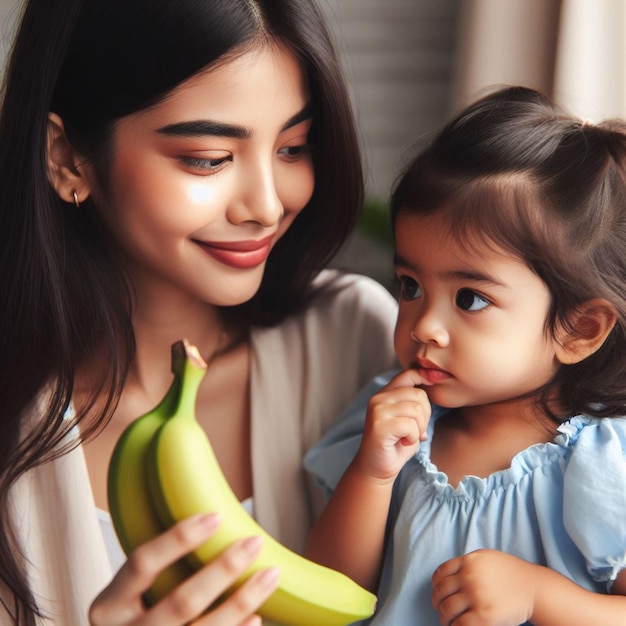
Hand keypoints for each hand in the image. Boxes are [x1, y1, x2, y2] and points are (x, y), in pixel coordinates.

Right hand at [90, 513, 278, 625]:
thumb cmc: (134, 619)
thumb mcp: (128, 596)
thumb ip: (157, 570)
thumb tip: (213, 522)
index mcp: (109, 606)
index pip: (142, 563)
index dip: (179, 538)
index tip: (216, 516)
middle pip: (180, 602)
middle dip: (223, 569)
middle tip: (254, 542)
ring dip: (242, 602)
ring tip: (270, 575)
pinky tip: (255, 617)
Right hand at [355, 369, 430, 482]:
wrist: (377, 468)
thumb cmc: (396, 444)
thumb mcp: (408, 419)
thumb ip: (414, 402)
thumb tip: (432, 381)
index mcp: (385, 393)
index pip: (408, 374)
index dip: (425, 377)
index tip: (434, 386)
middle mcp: (379, 398)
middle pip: (419, 394)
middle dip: (426, 415)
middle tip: (417, 430)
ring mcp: (377, 410)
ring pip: (416, 410)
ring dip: (419, 428)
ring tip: (409, 437)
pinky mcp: (379, 425)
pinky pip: (410, 425)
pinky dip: (413, 437)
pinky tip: (404, 442)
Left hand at [431, 549, 536, 625]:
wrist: (534, 588)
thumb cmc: (511, 573)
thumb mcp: (487, 558)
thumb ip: (467, 564)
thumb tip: (447, 576)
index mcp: (469, 561)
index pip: (440, 573)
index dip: (435, 585)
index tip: (437, 593)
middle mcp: (469, 576)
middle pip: (441, 591)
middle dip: (437, 603)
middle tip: (441, 610)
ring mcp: (476, 595)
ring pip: (447, 609)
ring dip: (443, 618)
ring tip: (447, 622)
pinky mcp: (484, 615)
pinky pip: (460, 624)